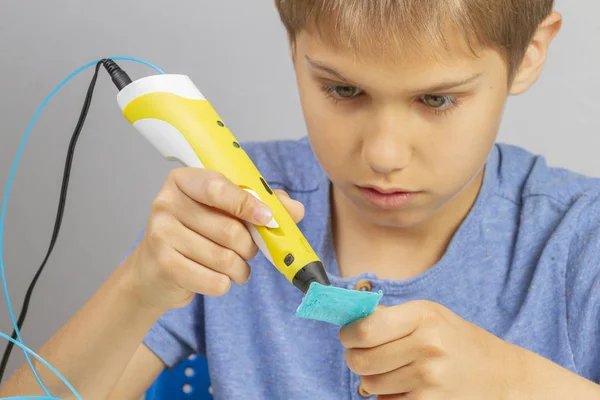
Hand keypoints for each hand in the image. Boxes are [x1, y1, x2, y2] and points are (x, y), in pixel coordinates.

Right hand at [125, 168, 303, 309]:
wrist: (154, 270)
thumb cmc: (197, 233)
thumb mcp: (225, 211)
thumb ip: (261, 204)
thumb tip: (295, 210)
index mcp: (184, 180)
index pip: (219, 188)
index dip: (248, 205)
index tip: (268, 218)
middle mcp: (166, 203)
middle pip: (229, 229)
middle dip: (250, 246)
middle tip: (249, 250)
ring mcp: (160, 234)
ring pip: (224, 258)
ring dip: (240, 269)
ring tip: (235, 267)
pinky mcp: (163, 265)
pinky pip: (213, 280)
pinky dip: (225, 284)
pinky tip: (217, 278)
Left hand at [339, 301, 520, 398]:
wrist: (503, 375)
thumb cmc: (459, 340)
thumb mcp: (430, 315)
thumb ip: (390, 316)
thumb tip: (350, 320)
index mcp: (424, 317)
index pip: (365, 329)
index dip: (348, 334)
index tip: (348, 336)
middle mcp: (427, 347)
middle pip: (361, 359)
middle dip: (354, 357)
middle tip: (363, 354)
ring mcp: (429, 379)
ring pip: (369, 384)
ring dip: (371, 378)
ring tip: (391, 370)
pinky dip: (387, 395)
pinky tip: (405, 385)